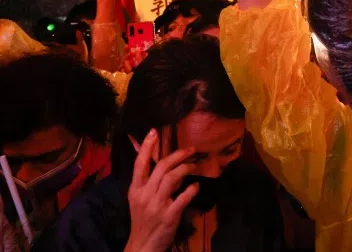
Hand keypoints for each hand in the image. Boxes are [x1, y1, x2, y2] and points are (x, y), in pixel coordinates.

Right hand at [125, 130, 197, 251]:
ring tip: (195, 166)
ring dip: (186, 168)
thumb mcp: (139, 200)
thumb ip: (150, 183)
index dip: (147, 147)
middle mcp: (144, 195)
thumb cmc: (143, 220)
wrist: (142, 246)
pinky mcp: (169, 215)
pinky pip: (183, 197)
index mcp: (135, 189)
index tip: (155, 132)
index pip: (139, 164)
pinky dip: (192, 189)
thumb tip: (168, 165)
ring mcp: (156, 205)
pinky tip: (196, 187)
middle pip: (161, 167)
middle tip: (191, 149)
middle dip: (178, 155)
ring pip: (172, 178)